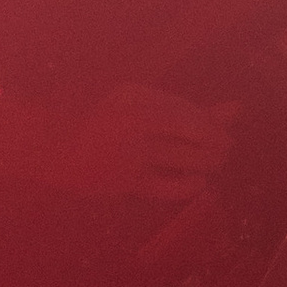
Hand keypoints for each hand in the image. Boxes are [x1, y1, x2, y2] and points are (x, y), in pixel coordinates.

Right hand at [15, 83, 232, 202]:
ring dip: (208, 163)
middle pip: (195, 137)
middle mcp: (137, 125)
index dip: (214, 124)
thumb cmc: (99, 114)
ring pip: (186, 161)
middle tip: (224, 146)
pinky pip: (166, 188)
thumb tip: (236, 110)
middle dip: (219, 144)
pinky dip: (187, 187)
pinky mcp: (124, 183)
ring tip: (213, 161)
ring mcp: (131, 156)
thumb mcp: (140, 100)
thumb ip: (186, 108)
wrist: (50, 143)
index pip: (191, 115)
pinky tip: (197, 184)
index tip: (224, 128)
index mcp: (139, 99)